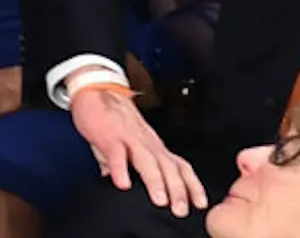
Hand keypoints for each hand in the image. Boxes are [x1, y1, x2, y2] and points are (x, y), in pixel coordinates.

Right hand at [69, 82, 207, 216]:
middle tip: (181, 209)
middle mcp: (147, 142)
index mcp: (154, 146)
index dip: (192, 185)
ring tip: (160, 200)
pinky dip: (120, 169)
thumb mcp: (130, 146)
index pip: (180, 166)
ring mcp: (129, 138)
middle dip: (177, 189)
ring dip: (155, 181)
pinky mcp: (109, 136)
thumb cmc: (116, 121)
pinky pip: (116, 154)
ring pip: (146, 161)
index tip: (200, 203)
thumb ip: (133, 168)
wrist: (99, 91)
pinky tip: (123, 184)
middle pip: (167, 167)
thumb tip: (128, 190)